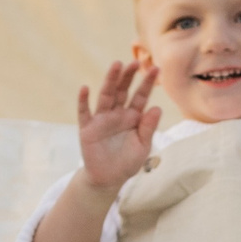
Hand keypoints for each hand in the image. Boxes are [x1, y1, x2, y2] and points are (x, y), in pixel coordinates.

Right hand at [77, 59, 161, 193]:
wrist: (108, 179)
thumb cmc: (127, 162)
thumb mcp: (142, 146)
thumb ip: (148, 128)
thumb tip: (157, 107)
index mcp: (133, 117)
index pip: (140, 96)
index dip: (147, 84)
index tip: (156, 69)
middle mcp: (117, 114)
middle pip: (122, 91)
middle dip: (128, 76)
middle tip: (135, 62)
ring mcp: (102, 120)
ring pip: (105, 96)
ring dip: (110, 81)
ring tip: (116, 65)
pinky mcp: (88, 129)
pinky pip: (85, 113)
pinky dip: (83, 101)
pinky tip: (84, 88)